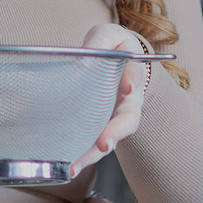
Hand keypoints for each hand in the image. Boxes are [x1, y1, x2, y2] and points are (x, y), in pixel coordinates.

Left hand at [65, 24, 152, 177]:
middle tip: (104, 144)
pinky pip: (94, 146)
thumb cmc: (114, 47)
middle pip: (127, 120)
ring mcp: (115, 119)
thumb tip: (84, 58)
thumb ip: (100, 40)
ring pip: (110, 139)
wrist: (119, 61)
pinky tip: (67, 167)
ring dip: (93, 154)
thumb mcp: (109, 35)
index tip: (128, 85)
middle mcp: (128, 102)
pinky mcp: (100, 129)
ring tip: (74, 167)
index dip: (132, 80)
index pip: (135, 76)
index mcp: (132, 74)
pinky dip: (82, 157)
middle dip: (115, 132)